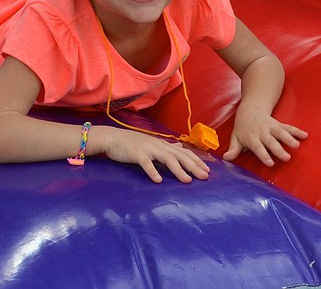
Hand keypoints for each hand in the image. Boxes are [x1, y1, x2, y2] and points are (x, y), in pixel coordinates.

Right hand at [96, 126, 210, 183]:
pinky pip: (146, 164)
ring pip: (167, 159)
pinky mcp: (137, 154)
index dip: (196, 161)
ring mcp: (148, 149)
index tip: (207, 171)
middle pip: (180, 156)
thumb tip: (180, 147)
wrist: (113, 138)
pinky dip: (153, 172)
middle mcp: (159, 146)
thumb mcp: (152, 144)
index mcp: (163, 145)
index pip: (184, 152)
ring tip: (187, 180)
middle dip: (194, 166)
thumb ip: (167, 147)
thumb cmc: (132, 143)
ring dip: (178, 170)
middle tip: (205, 177)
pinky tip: (158, 181)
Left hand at [222, 112, 306, 165]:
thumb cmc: (242, 128)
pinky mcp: (279, 124)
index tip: (270, 163)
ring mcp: (272, 127)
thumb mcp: (236, 138)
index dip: (264, 155)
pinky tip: (305, 135)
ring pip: (281, 133)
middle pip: (271, 142)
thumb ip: (233, 149)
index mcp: (252, 138)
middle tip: (286, 158)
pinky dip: (297, 131)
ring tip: (297, 146)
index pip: (258, 148)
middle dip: (279, 149)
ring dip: (289, 138)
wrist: (250, 110)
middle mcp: (263, 132)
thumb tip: (226, 158)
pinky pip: (289, 127)